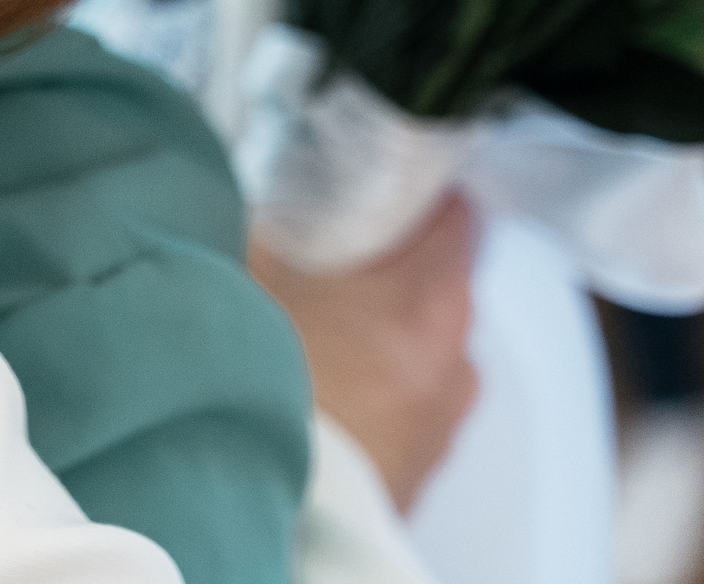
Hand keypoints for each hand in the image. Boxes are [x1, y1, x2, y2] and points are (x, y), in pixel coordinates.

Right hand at [250, 189, 480, 513]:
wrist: (266, 511)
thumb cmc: (265, 400)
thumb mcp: (247, 279)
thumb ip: (270, 230)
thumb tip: (265, 203)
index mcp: (424, 301)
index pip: (455, 217)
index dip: (414, 196)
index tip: (380, 193)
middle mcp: (452, 360)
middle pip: (443, 282)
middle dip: (395, 269)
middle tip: (333, 264)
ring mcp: (444, 417)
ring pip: (430, 346)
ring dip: (390, 334)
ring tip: (321, 336)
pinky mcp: (425, 464)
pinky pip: (415, 400)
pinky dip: (383, 387)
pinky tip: (325, 390)